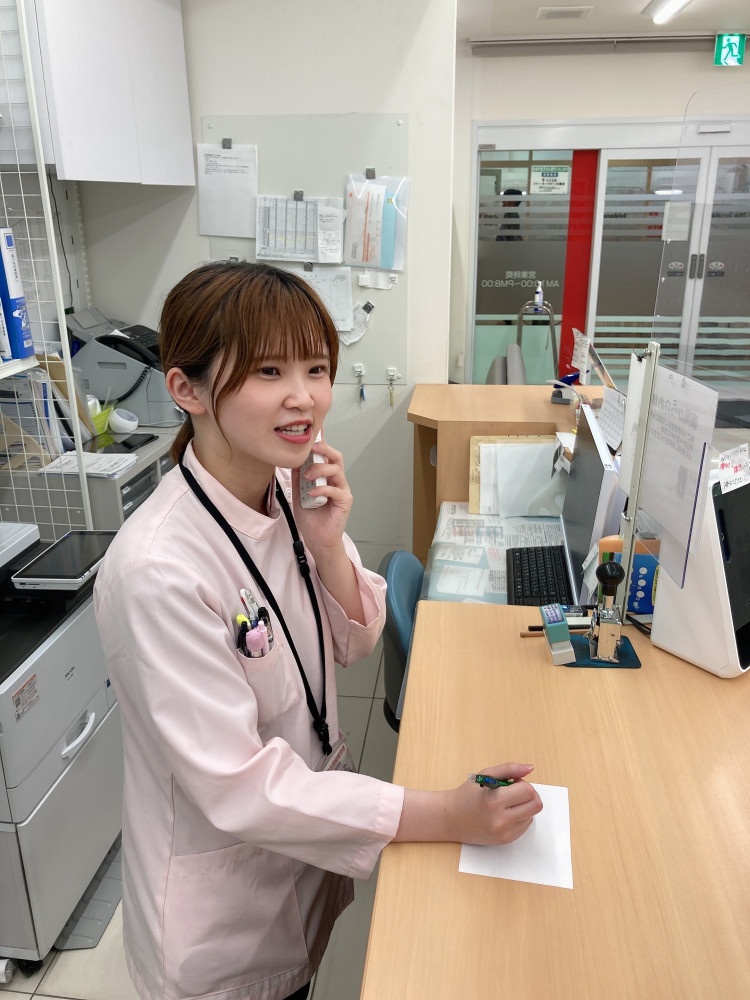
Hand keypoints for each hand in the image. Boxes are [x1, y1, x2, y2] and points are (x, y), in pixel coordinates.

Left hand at [291, 438, 352, 553]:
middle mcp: (336, 481)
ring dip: (320, 469)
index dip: (321, 443)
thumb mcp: (298, 495)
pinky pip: (336, 489)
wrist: (317, 539)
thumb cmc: (310, 518)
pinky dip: (322, 489)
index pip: (326, 456)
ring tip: (307, 476)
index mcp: (326, 477)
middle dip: (324, 449)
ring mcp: (342, 490)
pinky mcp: (345, 501)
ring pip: (336, 470)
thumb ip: (298, 479)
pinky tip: (312, 493)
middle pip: (336, 457)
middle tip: (312, 448)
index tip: (312, 433)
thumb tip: (293, 462)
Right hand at [446, 763, 542, 845]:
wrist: (452, 818)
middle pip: (536, 805)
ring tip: (506, 803)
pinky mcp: (506, 840)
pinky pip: (525, 825)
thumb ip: (509, 769)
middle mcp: (500, 820)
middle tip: (514, 792)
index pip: (528, 791)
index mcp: (494, 800)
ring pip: (532, 815)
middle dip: (529, 795)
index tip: (512, 783)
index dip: (523, 784)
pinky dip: (519, 817)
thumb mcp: (485, 775)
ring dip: (524, 806)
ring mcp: (504, 833)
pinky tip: (504, 813)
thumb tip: (531, 767)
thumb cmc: (468, 795)